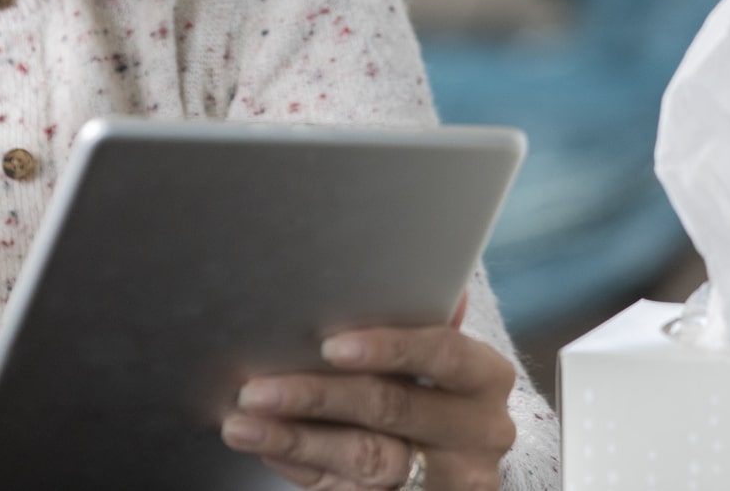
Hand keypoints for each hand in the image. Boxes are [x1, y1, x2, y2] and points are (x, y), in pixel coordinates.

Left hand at [222, 291, 516, 489]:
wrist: (451, 466)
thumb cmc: (437, 392)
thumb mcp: (440, 359)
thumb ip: (421, 320)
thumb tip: (403, 262)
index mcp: (486, 377)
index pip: (442, 352)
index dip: (388, 347)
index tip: (329, 345)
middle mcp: (480, 432)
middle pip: (392, 408)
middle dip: (317, 396)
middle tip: (256, 389)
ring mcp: (448, 480)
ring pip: (366, 458)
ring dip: (297, 438)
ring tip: (243, 424)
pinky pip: (349, 490)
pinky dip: (302, 466)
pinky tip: (268, 448)